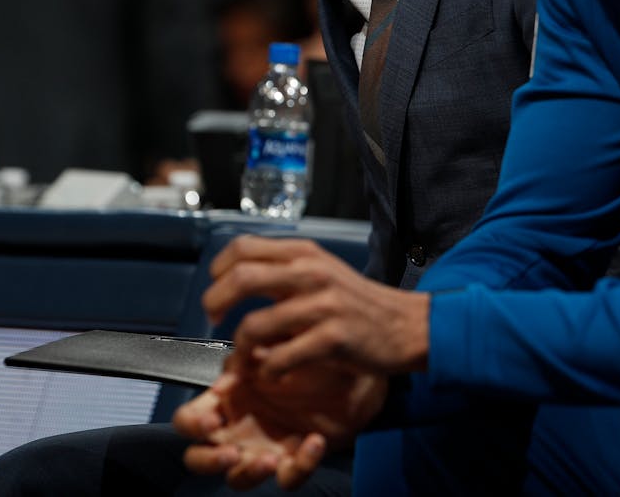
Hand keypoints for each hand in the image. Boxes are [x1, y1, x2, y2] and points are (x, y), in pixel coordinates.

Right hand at [174, 357, 386, 489]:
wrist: (348, 366)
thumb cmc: (306, 355)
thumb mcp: (272, 348)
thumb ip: (245, 357)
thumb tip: (226, 377)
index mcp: (226, 401)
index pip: (188, 419)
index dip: (192, 423)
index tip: (212, 419)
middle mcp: (238, 429)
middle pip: (199, 458)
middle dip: (210, 460)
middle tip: (231, 451)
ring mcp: (262, 448)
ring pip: (238, 479)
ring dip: (250, 472)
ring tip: (271, 457)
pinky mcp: (293, 461)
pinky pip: (289, 477)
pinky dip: (301, 464)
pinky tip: (313, 442)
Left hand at [203, 235, 429, 377]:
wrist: (406, 325)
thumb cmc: (360, 303)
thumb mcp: (324, 271)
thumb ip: (286, 270)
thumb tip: (239, 277)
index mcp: (305, 254)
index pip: (244, 248)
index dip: (218, 269)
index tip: (214, 288)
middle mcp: (312, 273)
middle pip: (241, 278)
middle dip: (215, 302)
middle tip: (213, 319)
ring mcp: (323, 306)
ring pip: (254, 325)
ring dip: (240, 348)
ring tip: (245, 358)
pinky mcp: (332, 339)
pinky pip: (281, 358)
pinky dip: (269, 370)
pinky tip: (274, 372)